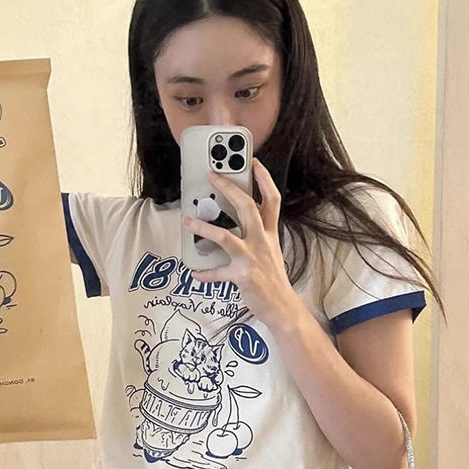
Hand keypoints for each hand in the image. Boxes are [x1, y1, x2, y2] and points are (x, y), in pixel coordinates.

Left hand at [182, 158, 298, 326]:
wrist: (282, 307)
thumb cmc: (272, 278)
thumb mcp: (269, 251)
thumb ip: (255, 234)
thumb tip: (232, 223)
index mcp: (270, 233)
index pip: (272, 198)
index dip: (263, 178)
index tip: (252, 160)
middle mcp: (262, 241)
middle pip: (247, 207)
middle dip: (228, 188)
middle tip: (211, 175)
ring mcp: (252, 258)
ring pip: (226, 236)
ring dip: (204, 228)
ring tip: (187, 222)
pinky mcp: (243, 276)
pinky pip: (218, 272)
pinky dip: (205, 273)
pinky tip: (194, 272)